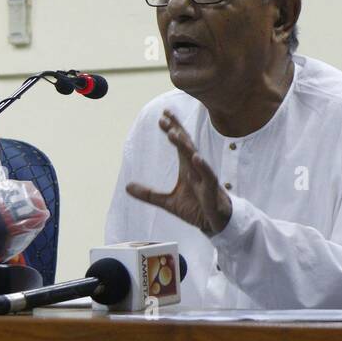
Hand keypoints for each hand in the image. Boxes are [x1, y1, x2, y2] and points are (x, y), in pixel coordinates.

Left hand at [125, 109, 232, 235]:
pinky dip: (202, 167)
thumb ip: (148, 194)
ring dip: (185, 145)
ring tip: (174, 133)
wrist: (214, 223)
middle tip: (165, 116)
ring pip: (195, 157)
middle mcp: (196, 169)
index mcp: (187, 168)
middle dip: (176, 130)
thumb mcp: (168, 202)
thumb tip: (127, 187)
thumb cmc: (195, 208)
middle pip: (186, 145)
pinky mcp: (211, 190)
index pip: (180, 145)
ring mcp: (204, 178)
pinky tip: (196, 158)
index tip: (162, 117)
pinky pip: (208, 176)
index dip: (172, 129)